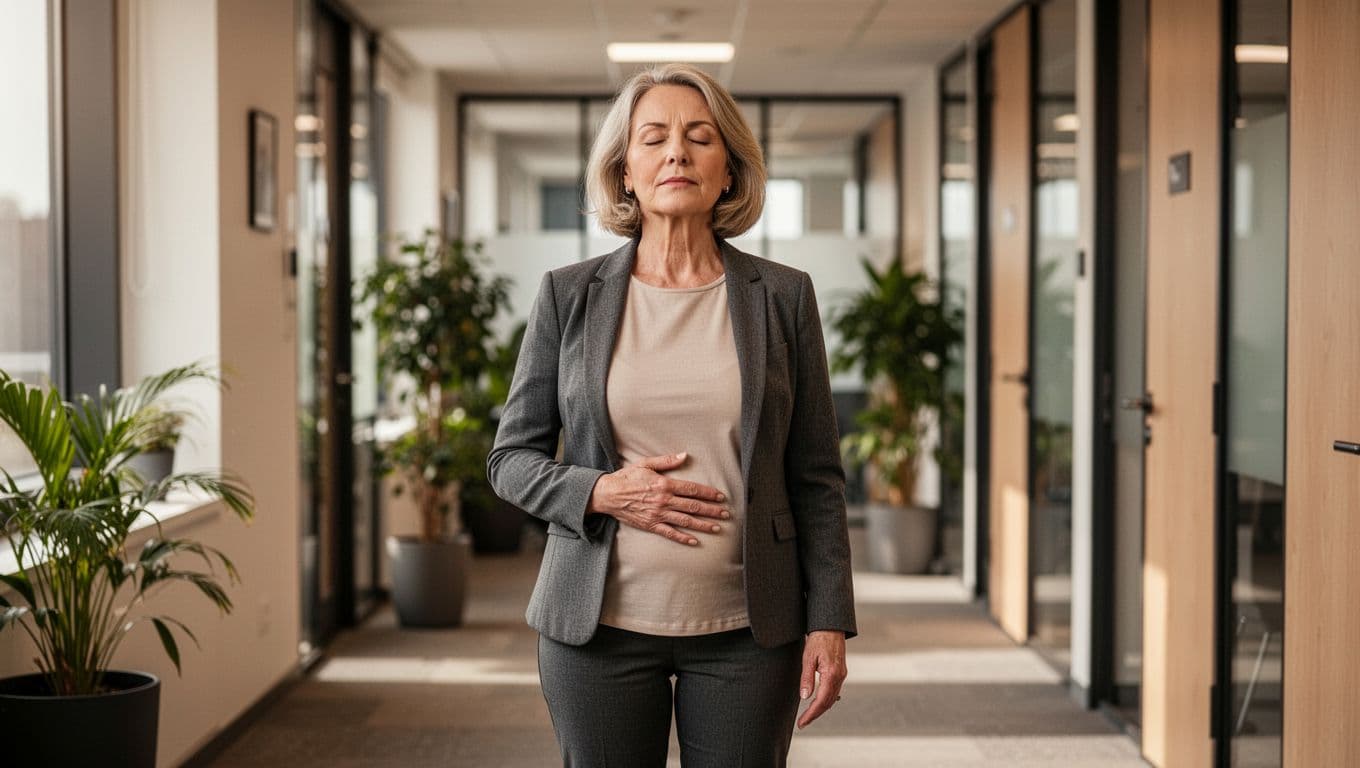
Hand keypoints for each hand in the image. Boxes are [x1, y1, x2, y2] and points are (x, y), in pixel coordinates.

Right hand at [587, 452, 729, 545]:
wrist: (607, 494)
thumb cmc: (626, 478)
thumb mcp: (646, 464)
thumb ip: (667, 461)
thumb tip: (684, 455)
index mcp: (664, 484)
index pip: (692, 489)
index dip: (708, 493)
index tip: (721, 497)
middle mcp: (663, 501)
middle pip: (693, 506)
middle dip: (711, 510)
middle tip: (726, 513)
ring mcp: (657, 514)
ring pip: (685, 520)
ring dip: (702, 524)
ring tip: (717, 527)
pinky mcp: (650, 525)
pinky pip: (670, 533)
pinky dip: (683, 538)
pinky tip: (694, 541)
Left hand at [796, 630, 846, 728]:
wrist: (830, 626)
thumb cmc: (818, 639)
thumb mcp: (808, 658)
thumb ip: (806, 678)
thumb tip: (805, 697)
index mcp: (831, 674)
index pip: (821, 701)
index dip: (811, 714)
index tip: (802, 723)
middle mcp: (839, 677)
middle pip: (828, 703)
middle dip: (815, 714)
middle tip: (802, 723)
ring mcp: (842, 675)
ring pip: (832, 698)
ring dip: (821, 708)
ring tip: (808, 715)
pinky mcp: (841, 672)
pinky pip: (834, 691)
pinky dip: (826, 699)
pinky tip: (818, 702)